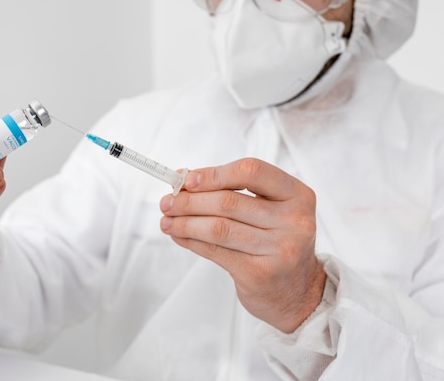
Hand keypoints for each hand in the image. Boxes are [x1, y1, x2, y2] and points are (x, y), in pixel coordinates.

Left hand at [159, 158, 325, 332]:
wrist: (298, 292)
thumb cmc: (275, 242)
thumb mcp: (269, 210)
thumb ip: (233, 191)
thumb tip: (184, 179)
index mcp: (297, 195)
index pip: (251, 171)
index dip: (214, 173)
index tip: (188, 179)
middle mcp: (294, 221)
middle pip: (228, 201)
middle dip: (189, 200)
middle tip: (167, 202)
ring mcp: (279, 249)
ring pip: (218, 227)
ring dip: (185, 222)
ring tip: (167, 220)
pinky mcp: (260, 273)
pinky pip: (215, 251)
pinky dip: (190, 241)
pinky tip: (179, 236)